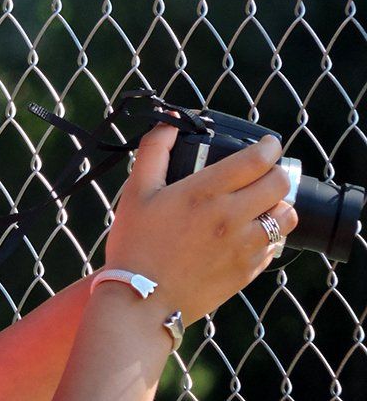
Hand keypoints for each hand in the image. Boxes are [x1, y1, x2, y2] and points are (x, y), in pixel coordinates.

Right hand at [104, 123, 298, 323]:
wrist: (142, 299)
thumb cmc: (136, 242)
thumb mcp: (136, 190)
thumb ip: (154, 151)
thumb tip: (168, 122)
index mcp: (205, 192)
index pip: (256, 160)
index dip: (268, 146)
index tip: (267, 143)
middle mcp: (232, 217)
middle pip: (280, 184)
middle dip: (277, 171)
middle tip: (265, 171)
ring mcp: (244, 246)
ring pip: (285, 217)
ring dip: (278, 204)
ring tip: (261, 202)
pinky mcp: (247, 271)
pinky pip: (275, 246)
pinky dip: (270, 234)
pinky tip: (250, 232)